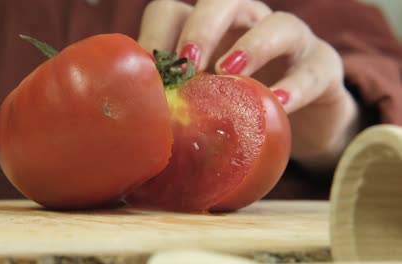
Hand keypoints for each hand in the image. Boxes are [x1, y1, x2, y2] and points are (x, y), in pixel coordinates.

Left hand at [138, 0, 362, 170]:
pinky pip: (313, 69)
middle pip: (225, 1)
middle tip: (188, 60)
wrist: (300, 126)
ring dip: (253, 45)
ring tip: (229, 71)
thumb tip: (139, 116)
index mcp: (211, 32)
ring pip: (280, 24)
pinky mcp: (323, 68)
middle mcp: (250, 24)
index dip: (157, 33)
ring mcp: (292, 42)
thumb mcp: (205, 102)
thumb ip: (178, 101)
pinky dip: (295, 86)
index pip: (174, 11)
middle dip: (203, 26)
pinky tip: (278, 104)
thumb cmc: (241, 108)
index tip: (148, 67)